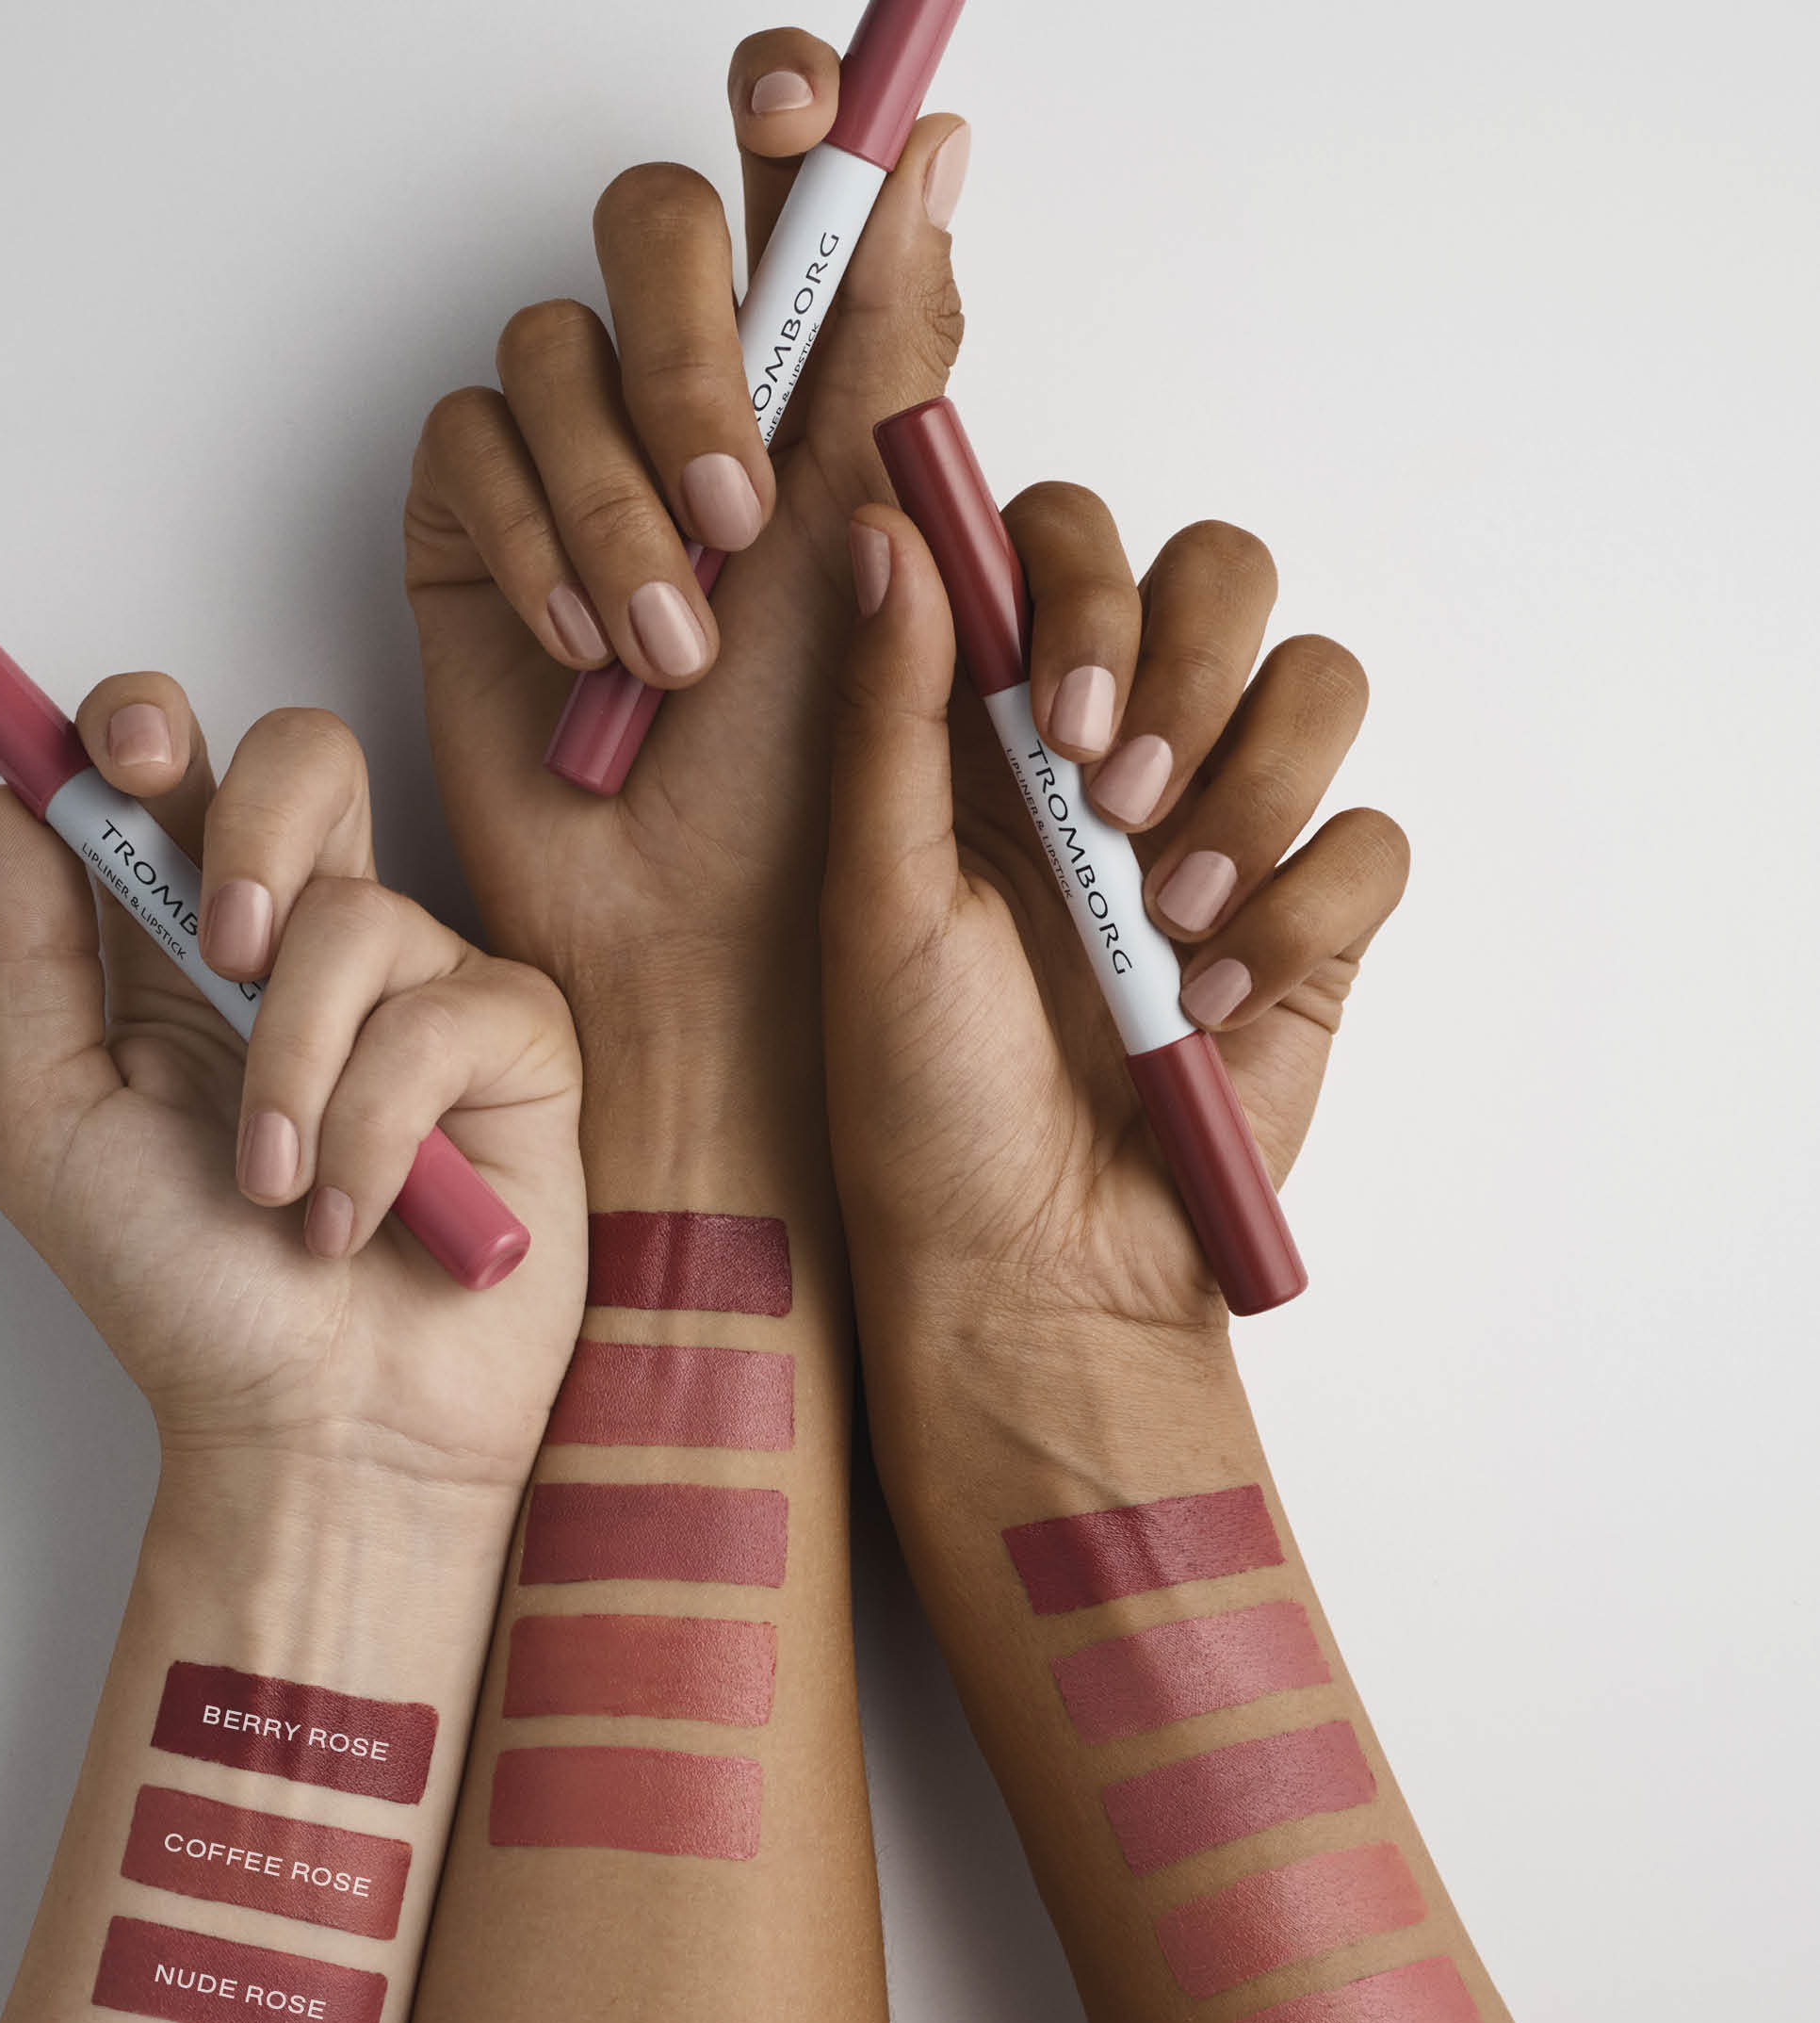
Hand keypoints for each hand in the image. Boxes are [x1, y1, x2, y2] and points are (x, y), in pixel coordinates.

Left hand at [0, 682, 584, 1491]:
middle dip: (250, 827)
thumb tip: (13, 801)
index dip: (144, 726)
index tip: (116, 752)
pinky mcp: (514, 1045)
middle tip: (217, 949)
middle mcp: (306, 949)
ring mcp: (418, 990)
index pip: (177, 775)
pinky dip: (374, 1129)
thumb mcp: (54, 1128)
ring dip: (292, 1068)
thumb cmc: (186, 1301)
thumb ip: (29, 960)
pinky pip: (441, 1017)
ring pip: (355, 913)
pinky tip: (361, 1217)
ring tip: (277, 1190)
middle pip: (307, 759)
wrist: (319, 1430)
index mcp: (187, 952)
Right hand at [405, 28, 970, 1035]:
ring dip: (616, 498)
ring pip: (550, 344)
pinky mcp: (471, 526)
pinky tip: (585, 649)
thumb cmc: (807, 771)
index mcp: (805, 386)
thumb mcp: (873, 540)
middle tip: (739, 500)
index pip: (789, 190)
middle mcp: (684, 402)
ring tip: (674, 651)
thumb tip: (936, 142)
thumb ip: (890, 341)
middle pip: (652, 225)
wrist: (698, 925)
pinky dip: (534, 544)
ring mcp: (569, 461)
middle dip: (687, 353)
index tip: (798, 97)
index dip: (789, 113)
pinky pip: (469, 446)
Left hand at [824, 493, 1407, 1334]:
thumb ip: (891, 713)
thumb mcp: (877, 903)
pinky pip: (1371, 837)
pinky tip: (1213, 1006)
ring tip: (1168, 918)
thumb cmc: (923, 1102)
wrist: (1030, 1266)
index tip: (1054, 710)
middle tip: (1116, 797)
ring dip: (1252, 785)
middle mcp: (1114, 760)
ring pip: (1317, 679)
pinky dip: (1304, 911)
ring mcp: (1224, 834)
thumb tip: (887, 530)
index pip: (1064, 546)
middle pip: (1218, 572)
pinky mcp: (1312, 926)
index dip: (1080, 579)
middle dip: (1183, 661)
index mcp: (993, 737)